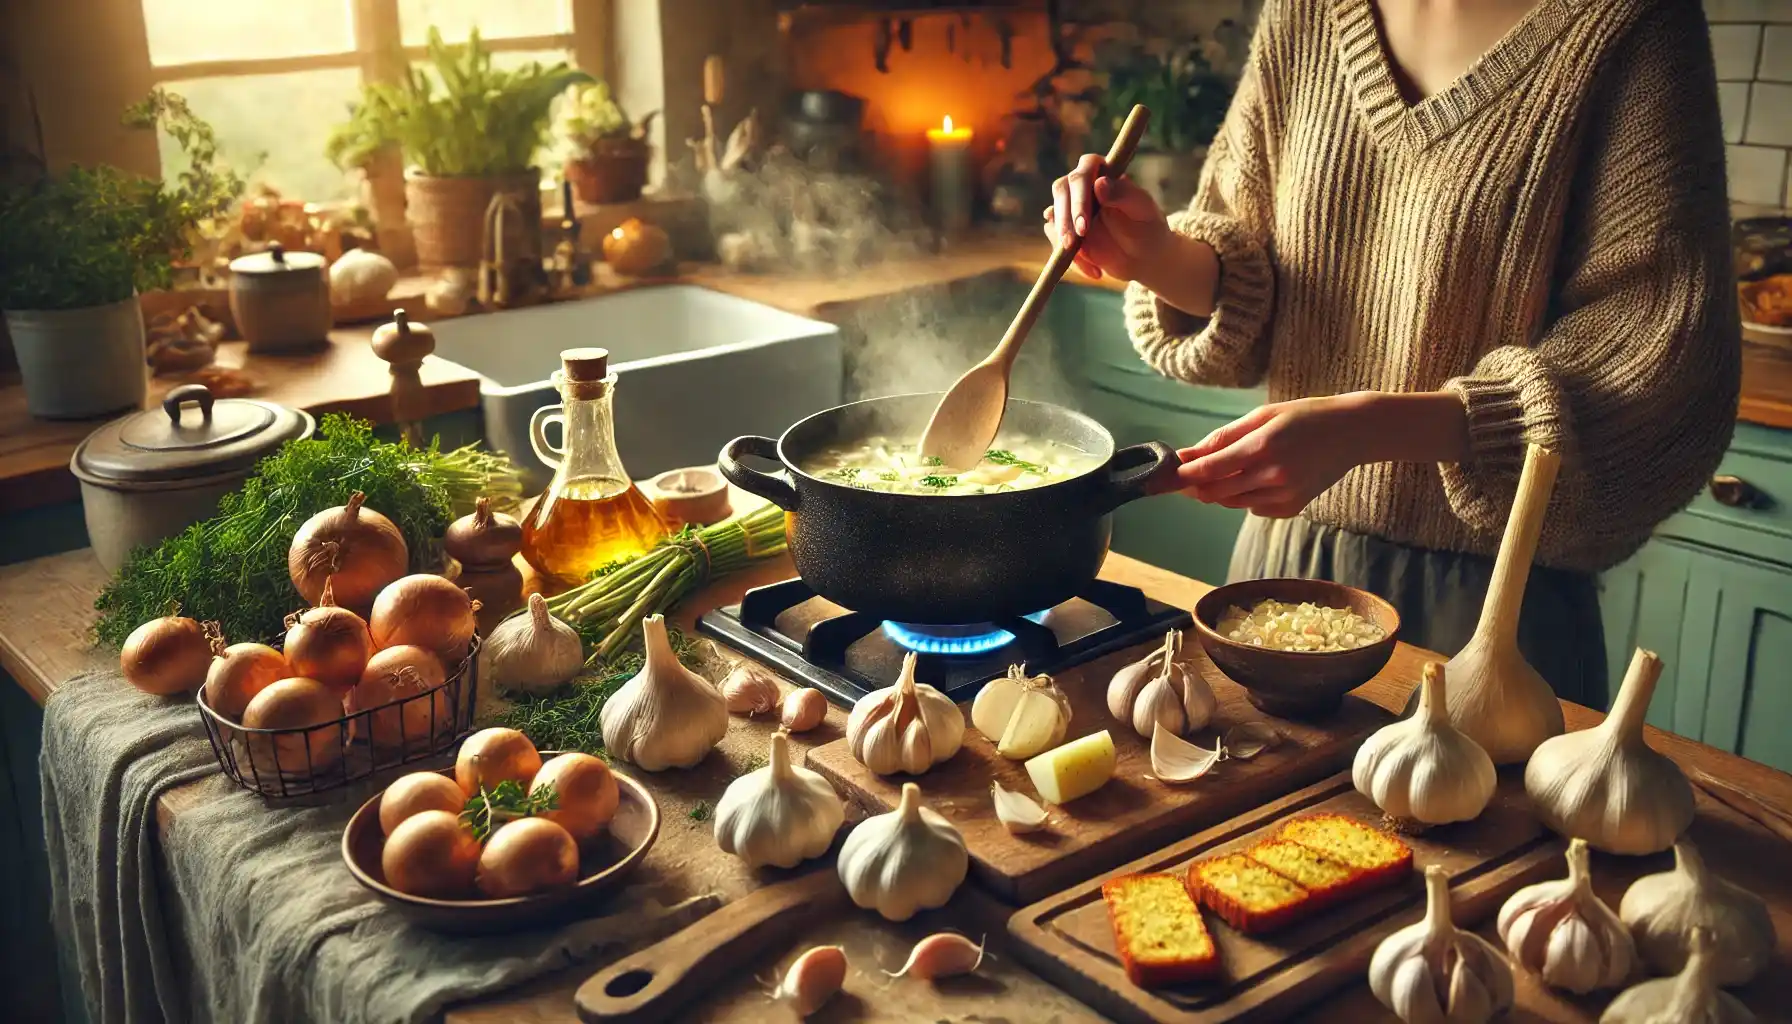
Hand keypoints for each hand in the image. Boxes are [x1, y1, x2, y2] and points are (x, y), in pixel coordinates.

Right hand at [1043, 153, 1168, 282]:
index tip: (1083, 226)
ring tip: (1087, 262)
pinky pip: (1056, 240)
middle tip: (1072, 244)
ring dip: (1062, 238)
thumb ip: (1123, 194)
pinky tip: (1095, 271)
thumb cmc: (1148, 225)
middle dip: (1064, 219)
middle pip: (1060, 190)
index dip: (1078, 197)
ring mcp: (1071, 207)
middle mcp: (1083, 185)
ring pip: (1053, 216)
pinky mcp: (1066, 229)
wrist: (1145, 255)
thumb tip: (1099, 183)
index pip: (1082, 173)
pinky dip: (1071, 259)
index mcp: (1102, 172)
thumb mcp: (1142, 210)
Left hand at [1170, 392, 1473, 515]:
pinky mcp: (1292, 507)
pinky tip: (1256, 478)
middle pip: (1216, 492)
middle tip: (1186, 476)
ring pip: (1233, 502)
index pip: (1210, 470)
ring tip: (1227, 470)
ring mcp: (1284, 495)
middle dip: (1196, 486)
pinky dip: (1245, 497)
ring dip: (1219, 491)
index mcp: (1263, 447)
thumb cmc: (1305, 417)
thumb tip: (1187, 455)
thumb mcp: (1262, 416)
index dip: (1185, 475)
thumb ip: (1223, 438)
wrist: (1352, 433)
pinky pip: (1254, 508)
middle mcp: (1273, 475)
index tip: (1170, 472)